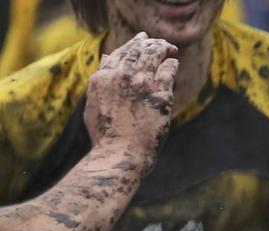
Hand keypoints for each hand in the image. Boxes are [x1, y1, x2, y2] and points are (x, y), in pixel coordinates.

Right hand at [85, 33, 176, 159]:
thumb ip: (100, 80)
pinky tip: (173, 62)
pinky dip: (171, 64)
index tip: (141, 41)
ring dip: (163, 48)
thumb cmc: (106, 135)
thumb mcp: (94, 104)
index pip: (119, 53)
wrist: (120, 151)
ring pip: (154, 55)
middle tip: (160, 43)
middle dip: (149, 42)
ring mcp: (141, 84)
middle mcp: (121, 76)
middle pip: (137, 50)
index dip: (131, 45)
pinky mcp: (160, 95)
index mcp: (102, 78)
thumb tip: (108, 57)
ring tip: (171, 49)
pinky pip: (168, 71)